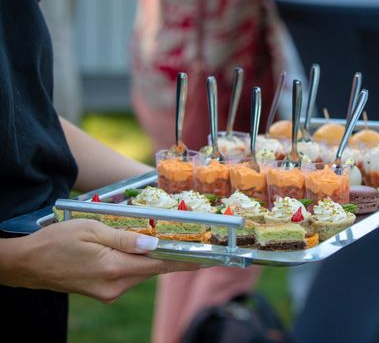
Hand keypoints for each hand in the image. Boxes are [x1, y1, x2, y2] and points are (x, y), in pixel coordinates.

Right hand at [10, 219, 199, 302]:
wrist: (27, 264)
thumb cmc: (56, 241)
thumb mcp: (91, 229)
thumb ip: (125, 238)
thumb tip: (154, 243)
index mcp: (113, 268)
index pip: (159, 264)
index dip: (185, 259)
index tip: (207, 257)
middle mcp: (114, 286)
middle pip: (154, 269)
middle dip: (174, 256)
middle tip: (197, 244)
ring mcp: (108, 292)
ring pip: (143, 272)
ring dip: (156, 259)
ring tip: (173, 243)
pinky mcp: (103, 292)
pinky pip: (130, 275)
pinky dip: (140, 263)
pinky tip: (144, 251)